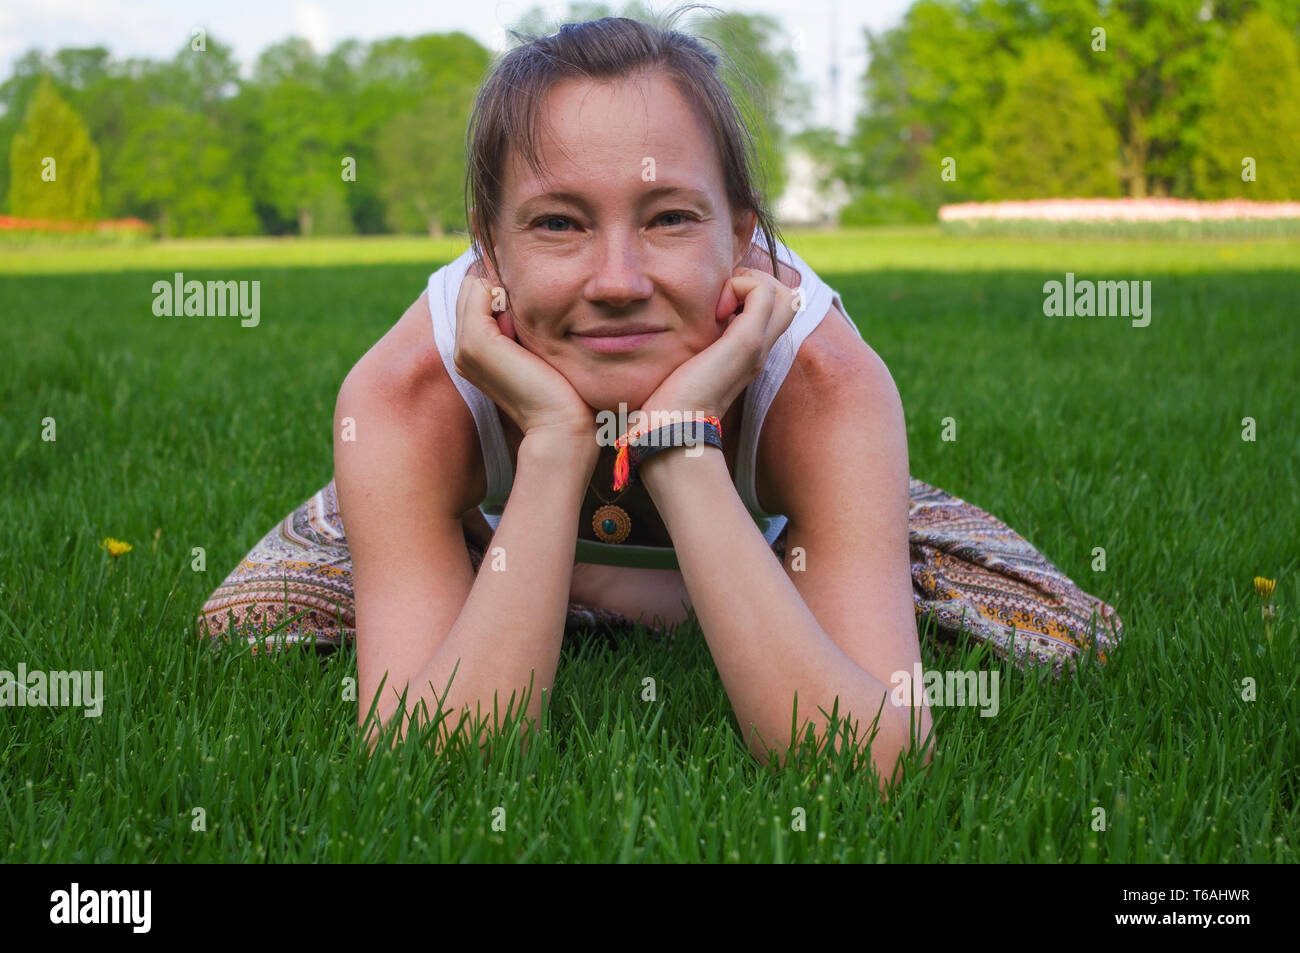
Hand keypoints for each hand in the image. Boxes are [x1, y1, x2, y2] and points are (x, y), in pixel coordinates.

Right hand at [453, 263, 594, 440]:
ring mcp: (464, 348)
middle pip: (472, 289)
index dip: (501, 292)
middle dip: (501, 288)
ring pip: (474, 287)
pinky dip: (502, 290)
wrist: (560, 425)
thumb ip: (519, 326)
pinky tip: (528, 316)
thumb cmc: (559, 391)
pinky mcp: (476, 343)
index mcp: (473, 355)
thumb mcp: (535, 350)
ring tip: (531, 319)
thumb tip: (518, 291)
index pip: (475, 299)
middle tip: (533, 315)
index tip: (532, 310)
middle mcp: (461, 351)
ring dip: (504, 290)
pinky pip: (478, 290)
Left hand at [637, 266, 799, 424]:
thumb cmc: (670, 401)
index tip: (717, 308)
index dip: (751, 293)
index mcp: (749, 352)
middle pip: (788, 297)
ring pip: (783, 291)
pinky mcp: (746, 342)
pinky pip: (762, 292)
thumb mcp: (689, 364)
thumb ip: (697, 346)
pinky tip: (715, 311)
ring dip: (750, 283)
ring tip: (719, 305)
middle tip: (721, 300)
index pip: (775, 309)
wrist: (673, 426)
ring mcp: (758, 345)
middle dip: (755, 283)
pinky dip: (739, 286)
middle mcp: (761, 348)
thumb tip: (683, 329)